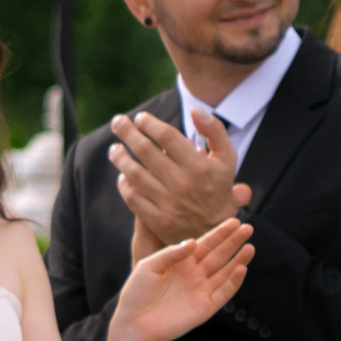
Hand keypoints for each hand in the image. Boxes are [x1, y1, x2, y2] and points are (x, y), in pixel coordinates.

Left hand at [109, 108, 251, 246]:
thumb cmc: (218, 188)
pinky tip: (122, 175)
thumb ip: (214, 130)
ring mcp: (168, 203)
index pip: (167, 137)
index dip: (150, 124)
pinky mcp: (157, 220)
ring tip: (114, 148)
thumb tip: (195, 109)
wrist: (216, 230)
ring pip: (135, 174)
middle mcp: (182, 183)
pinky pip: (132, 198)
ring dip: (120, 158)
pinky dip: (124, 184)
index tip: (140, 118)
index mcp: (198, 166)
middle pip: (146, 151)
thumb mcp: (227, 158)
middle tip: (117, 122)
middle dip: (128, 133)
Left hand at [110, 218, 255, 340]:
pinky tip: (241, 269)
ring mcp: (201, 291)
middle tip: (248, 228)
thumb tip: (193, 242)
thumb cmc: (137, 293)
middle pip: (218, 255)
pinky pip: (223, 293)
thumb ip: (171, 253)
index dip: (219, 233)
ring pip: (225, 273)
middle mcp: (194, 275)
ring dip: (238, 260)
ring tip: (250, 247)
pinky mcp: (205, 308)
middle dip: (233, 242)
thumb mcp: (149, 266)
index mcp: (181, 263)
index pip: (204, 244)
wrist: (133, 324)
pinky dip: (233, 282)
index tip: (234, 221)